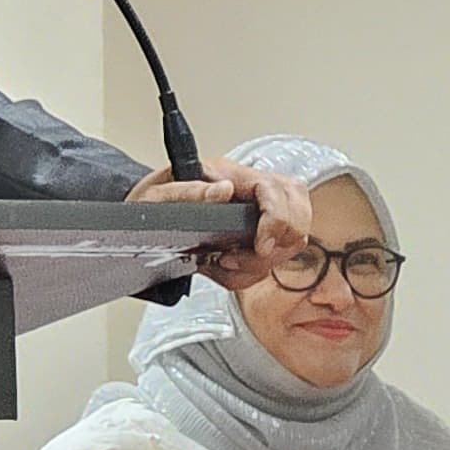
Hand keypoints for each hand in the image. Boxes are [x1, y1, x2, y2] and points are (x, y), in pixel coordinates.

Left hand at [130, 154, 316, 290]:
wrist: (151, 215)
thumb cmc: (155, 201)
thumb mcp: (159, 196)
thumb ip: (189, 193)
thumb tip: (222, 192)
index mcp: (232, 175)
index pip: (277, 190)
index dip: (277, 219)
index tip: (261, 246)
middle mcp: (253, 193)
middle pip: (298, 212)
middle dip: (278, 245)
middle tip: (243, 258)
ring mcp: (260, 215)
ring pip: (289, 243)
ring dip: (257, 265)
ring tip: (223, 262)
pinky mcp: (258, 236)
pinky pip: (271, 261)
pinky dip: (248, 273)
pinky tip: (224, 266)